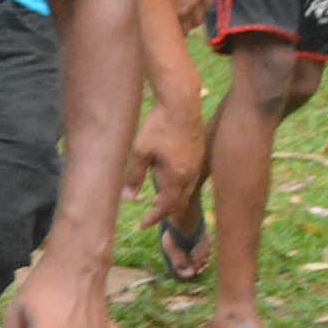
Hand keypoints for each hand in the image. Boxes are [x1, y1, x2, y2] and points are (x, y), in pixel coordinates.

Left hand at [123, 100, 205, 228]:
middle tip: (150, 214)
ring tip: (158, 200)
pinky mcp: (200, 152)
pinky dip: (180, 184)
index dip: (155, 217)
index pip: (167, 206)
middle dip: (165, 210)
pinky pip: (192, 176)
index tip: (143, 224)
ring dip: (174, 197)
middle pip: (180, 201)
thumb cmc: (158, 125)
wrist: (181, 103)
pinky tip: (169, 178)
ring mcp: (198, 162)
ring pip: (187, 189)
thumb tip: (128, 199)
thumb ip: (134, 177)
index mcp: (177, 176)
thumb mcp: (140, 152)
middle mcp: (191, 172)